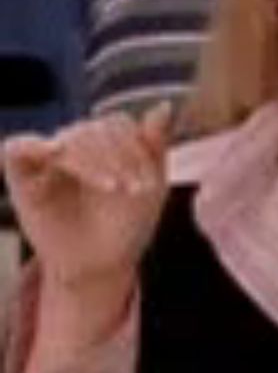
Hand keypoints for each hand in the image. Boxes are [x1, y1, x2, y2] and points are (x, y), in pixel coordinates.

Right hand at [2, 105, 170, 289]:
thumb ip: (154, 145)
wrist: (100, 266)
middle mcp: (75, 146)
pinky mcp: (21, 176)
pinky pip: (17, 148)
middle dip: (119, 157)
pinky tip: (56, 152)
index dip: (136, 148)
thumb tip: (164, 106)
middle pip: (94, 129)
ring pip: (67, 138)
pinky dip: (34, 145)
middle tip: (134, 189)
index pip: (118, 125)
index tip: (149, 183)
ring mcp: (47, 159)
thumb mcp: (150, 186)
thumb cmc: (126, 227)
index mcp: (105, 143)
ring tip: (114, 188)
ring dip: (93, 159)